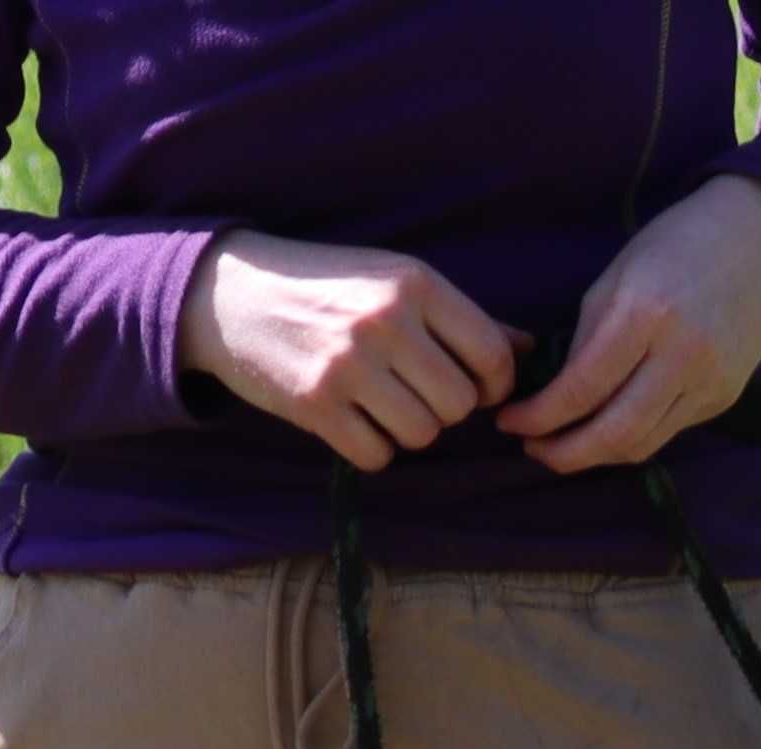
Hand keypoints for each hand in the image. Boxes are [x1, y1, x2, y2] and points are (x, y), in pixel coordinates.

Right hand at [175, 230, 520, 469]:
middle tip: (415, 393)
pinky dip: (369, 448)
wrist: (231, 293)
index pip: (492, 356)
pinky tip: (351, 418)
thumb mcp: (395, 281)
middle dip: (445, 410)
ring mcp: (349, 365)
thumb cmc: (327, 287)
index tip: (471, 385)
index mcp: (415, 284)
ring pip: (422, 435)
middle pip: (459, 405)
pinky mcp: (317, 405)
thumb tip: (528, 348)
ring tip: (380, 403)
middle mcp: (386, 322)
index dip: (493, 384)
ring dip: (408, 431)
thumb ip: (463, 317)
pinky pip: (376, 456)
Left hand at [499, 175, 760, 475]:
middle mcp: (680, 357)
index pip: (582, 388)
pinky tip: (606, 430)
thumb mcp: (619, 275)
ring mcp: (707, 383)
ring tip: (563, 446)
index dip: (539, 415)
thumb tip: (555, 392)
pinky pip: (666, 432)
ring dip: (595, 455)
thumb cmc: (679, 244)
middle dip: (564, 453)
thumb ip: (587, 336)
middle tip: (532, 449)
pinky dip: (630, 439)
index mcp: (645, 314)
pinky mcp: (722, 398)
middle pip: (613, 434)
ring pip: (641, 444)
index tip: (510, 421)